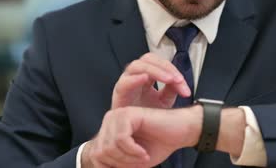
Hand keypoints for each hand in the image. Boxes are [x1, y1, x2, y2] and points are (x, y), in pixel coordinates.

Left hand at [81, 106, 201, 167]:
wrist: (180, 132)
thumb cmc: (158, 145)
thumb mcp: (131, 162)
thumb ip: (114, 165)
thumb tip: (99, 167)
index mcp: (108, 130)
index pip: (95, 155)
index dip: (112, 167)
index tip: (131, 166)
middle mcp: (110, 120)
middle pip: (100, 152)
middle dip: (121, 163)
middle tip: (139, 161)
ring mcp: (118, 115)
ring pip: (109, 147)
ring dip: (128, 158)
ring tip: (143, 156)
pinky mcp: (128, 114)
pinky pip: (121, 139)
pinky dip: (133, 151)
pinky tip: (143, 152)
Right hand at [111, 53, 191, 109]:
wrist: (134, 134)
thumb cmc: (145, 116)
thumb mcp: (164, 102)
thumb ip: (172, 90)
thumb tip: (181, 83)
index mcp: (147, 76)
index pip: (159, 63)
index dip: (172, 68)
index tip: (182, 81)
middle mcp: (135, 76)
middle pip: (148, 59)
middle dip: (164, 67)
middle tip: (177, 79)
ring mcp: (126, 83)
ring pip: (136, 66)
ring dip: (154, 70)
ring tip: (168, 79)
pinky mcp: (119, 94)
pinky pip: (124, 82)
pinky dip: (135, 79)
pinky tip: (145, 79)